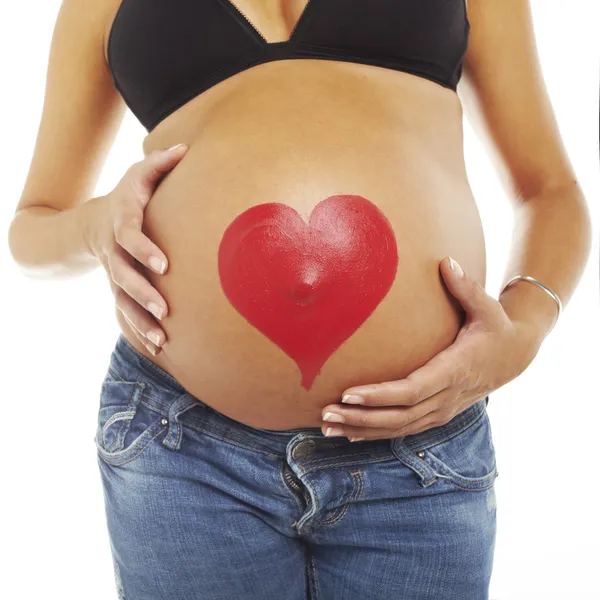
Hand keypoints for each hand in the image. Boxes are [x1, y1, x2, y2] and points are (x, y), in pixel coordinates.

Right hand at [88, 143, 188, 354]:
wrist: (94, 222)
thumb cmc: (128, 195)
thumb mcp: (139, 173)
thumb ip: (160, 162)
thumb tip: (185, 148)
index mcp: (122, 220)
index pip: (130, 235)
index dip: (144, 248)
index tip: (164, 264)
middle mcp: (114, 249)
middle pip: (123, 274)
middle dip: (142, 293)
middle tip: (165, 310)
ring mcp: (114, 271)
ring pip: (122, 300)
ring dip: (140, 320)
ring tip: (161, 339)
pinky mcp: (118, 288)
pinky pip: (125, 311)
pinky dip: (139, 328)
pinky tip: (159, 347)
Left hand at [321, 256, 539, 440]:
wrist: (515, 356)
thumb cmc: (496, 328)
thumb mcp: (487, 307)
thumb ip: (466, 287)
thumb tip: (446, 261)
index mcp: (454, 371)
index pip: (411, 390)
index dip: (379, 396)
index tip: (348, 393)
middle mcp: (446, 397)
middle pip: (398, 416)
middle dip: (361, 417)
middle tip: (325, 413)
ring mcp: (442, 411)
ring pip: (398, 428)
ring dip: (362, 429)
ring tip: (327, 426)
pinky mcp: (437, 415)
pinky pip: (403, 430)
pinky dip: (375, 434)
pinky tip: (350, 434)